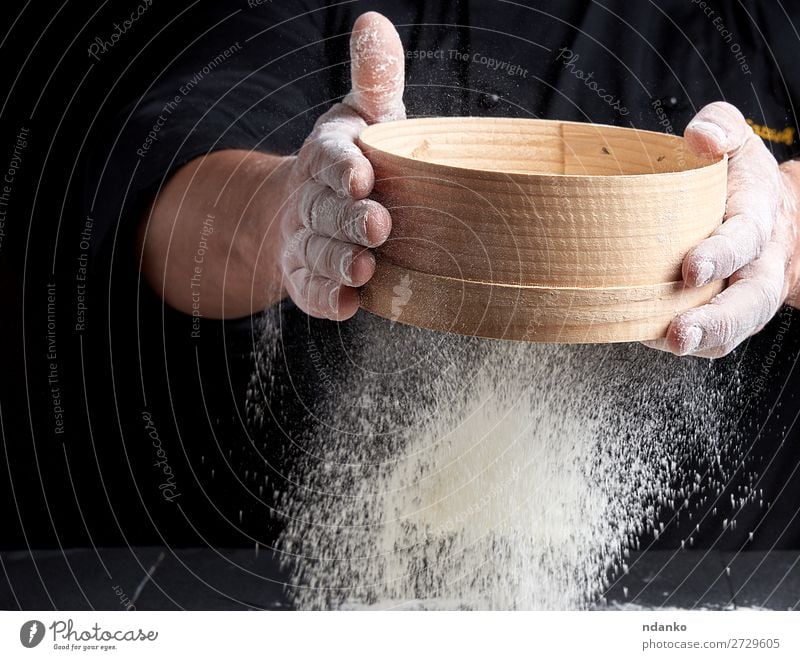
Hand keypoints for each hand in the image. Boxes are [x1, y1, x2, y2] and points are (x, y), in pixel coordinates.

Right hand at [278, 12, 404, 319]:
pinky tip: (350, 303)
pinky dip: (329, 299)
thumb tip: (373, 22)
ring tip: (364, 267)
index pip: (329, 159)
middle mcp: (312, 201)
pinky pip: (313, 293)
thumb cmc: (354, 159)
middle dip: (348, 219)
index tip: (360, 174)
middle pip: (325, 211)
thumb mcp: (364, 116)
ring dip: (339, 262)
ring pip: (318, 254)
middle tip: (377, 226)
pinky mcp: (309, 279)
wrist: (310, 211)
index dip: (341, 167)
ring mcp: (307, 243)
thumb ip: (374, 79)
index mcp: (327, 156)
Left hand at [646, 102, 799, 357]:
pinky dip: (689, 344)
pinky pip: (714, 341)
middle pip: (747, 302)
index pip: (744, 239)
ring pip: (734, 329)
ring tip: (669, 345)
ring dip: (703, 341)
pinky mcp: (728, 318)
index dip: (720, 254)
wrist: (774, 217)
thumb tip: (699, 138)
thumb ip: (721, 128)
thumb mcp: (738, 142)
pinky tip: (652, 339)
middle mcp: (758, 267)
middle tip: (681, 331)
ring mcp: (745, 297)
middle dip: (716, 320)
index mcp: (759, 220)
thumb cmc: (740, 180)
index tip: (691, 266)